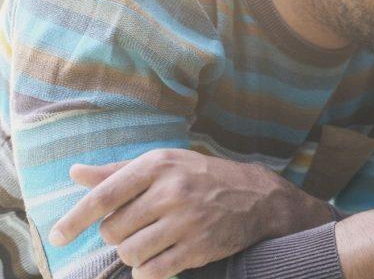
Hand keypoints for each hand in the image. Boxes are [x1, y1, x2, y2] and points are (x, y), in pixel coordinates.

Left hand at [50, 149, 332, 278]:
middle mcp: (172, 191)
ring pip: (130, 253)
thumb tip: (76, 173)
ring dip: (132, 254)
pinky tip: (159, 259)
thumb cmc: (202, 177)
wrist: (257, 197)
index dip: (75, 219)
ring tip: (149, 243)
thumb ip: (119, 172)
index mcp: (158, 165)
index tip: (57, 237)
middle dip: (117, 235)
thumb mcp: (165, 164)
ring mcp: (187, 221)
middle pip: (114, 230)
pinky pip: (153, 271)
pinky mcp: (199, 247)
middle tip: (136, 228)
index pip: (104, 196)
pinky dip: (148, 271)